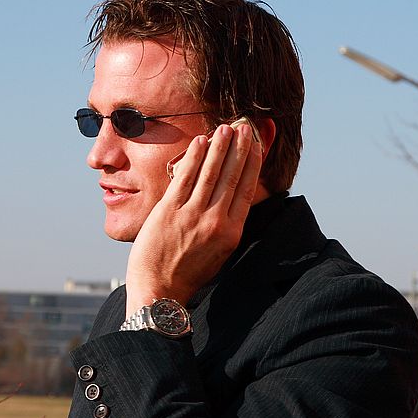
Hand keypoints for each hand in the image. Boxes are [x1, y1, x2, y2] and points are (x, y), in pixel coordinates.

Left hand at [124, 122, 262, 315]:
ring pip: (211, 173)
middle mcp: (216, 222)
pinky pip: (185, 178)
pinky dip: (195, 157)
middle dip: (240, 149)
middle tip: (245, 127)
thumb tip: (233, 198)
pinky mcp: (169, 211)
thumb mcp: (219, 252)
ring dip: (220, 147)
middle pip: (232, 176)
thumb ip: (227, 225)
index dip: (253, 164)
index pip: (247, 189)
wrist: (160, 289)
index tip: (257, 145)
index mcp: (232, 232)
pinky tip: (201, 142)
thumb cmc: (189, 272)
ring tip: (226, 128)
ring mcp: (192, 215)